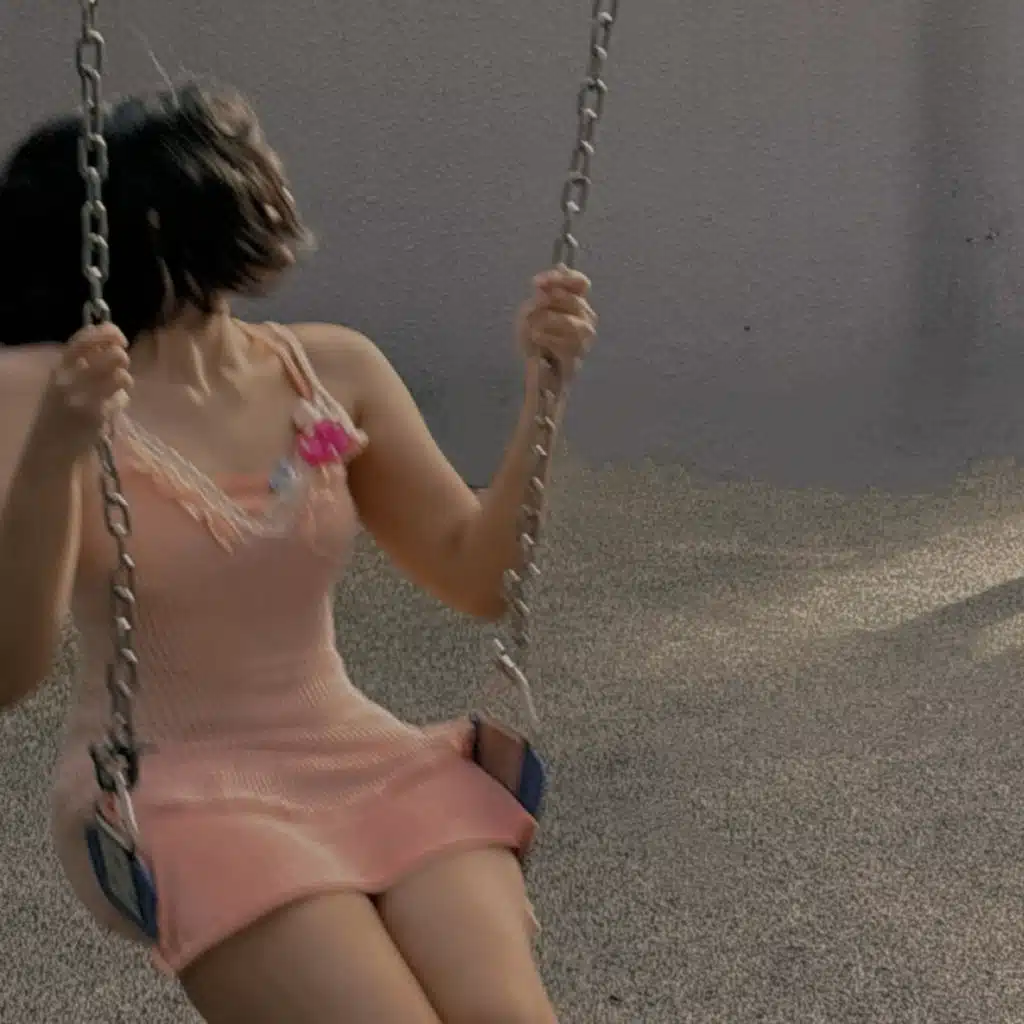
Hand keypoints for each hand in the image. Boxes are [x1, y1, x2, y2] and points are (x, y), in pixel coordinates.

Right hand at [32, 324, 132, 458]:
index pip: (86, 338)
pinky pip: (122, 399)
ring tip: (118, 388)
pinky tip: (111, 407)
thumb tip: (112, 341)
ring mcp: (84, 397)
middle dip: (123, 359)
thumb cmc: (62, 408)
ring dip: (126, 381)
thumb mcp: (65, 380)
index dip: (109, 332)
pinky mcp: (97, 415)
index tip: (121, 339)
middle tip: (120, 367)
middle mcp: (70, 379)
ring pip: (122, 376)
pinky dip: (121, 401)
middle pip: (114, 355)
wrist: (52, 445)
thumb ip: (84, 361)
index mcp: (61, 366)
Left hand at [516, 267, 596, 374]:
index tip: (536, 282)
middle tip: (535, 304)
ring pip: (575, 325)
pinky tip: (536, 338)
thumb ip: (542, 293)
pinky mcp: (575, 362)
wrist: (532, 369)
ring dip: (551, 320)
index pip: (581, 284)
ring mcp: (583, 342)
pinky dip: (548, 339)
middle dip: (553, 301)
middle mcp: (586, 321)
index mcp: (577, 304)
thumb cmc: (534, 336)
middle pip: (577, 302)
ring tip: (534, 325)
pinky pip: (565, 347)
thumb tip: (550, 278)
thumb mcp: (531, 310)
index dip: (562, 279)